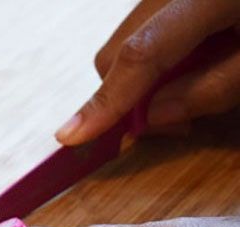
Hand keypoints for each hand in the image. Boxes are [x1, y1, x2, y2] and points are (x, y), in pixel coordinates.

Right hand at [55, 0, 239, 145]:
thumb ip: (212, 89)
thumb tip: (153, 117)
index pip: (140, 55)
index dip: (106, 101)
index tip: (71, 136)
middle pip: (118, 50)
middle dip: (129, 96)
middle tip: (175, 124)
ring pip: (127, 44)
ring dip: (145, 81)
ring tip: (194, 91)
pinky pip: (145, 32)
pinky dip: (159, 61)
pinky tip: (195, 64)